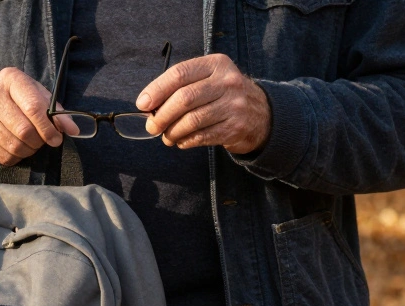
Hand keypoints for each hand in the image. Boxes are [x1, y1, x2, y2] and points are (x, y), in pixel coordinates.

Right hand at [0, 68, 73, 165]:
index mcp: (11, 79)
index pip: (33, 107)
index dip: (48, 127)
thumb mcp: (34, 94)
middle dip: (39, 141)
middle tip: (42, 141)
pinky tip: (16, 148)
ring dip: (29, 151)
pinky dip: (16, 157)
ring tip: (30, 145)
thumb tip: (72, 130)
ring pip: (14, 146)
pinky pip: (3, 157)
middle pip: (24, 130)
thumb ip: (55, 110)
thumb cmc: (13, 98)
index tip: (56, 138)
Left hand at [136, 54, 271, 154]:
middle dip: (161, 115)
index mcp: (216, 64)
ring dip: (172, 132)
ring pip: (191, 121)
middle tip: (151, 126)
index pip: (179, 74)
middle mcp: (227, 82)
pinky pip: (201, 137)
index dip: (156, 90)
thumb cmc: (223, 95)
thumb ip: (181, 86)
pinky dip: (185, 141)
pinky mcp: (235, 127)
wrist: (261, 114)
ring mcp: (234, 105)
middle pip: (184, 99)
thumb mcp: (209, 79)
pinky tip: (181, 141)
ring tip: (166, 136)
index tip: (142, 104)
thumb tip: (148, 105)